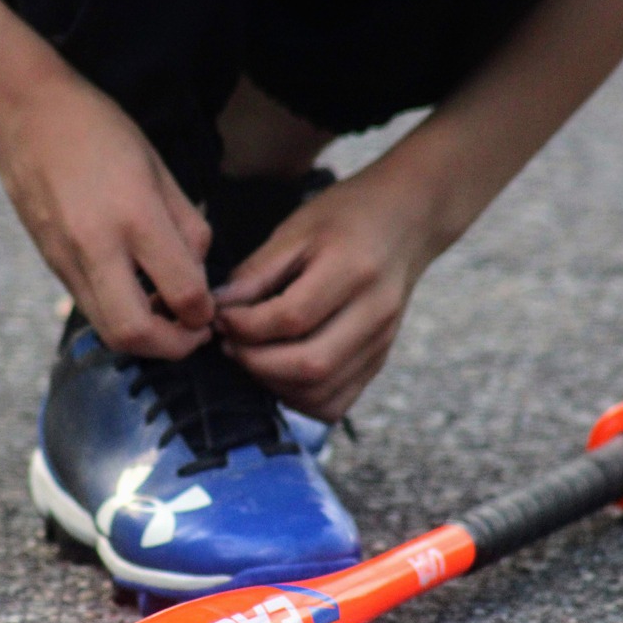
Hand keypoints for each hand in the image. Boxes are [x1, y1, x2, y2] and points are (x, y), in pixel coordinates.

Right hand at [0, 79, 214, 358]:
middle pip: (136, 334)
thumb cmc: (101, 132)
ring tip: (165, 315)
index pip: (184, 293)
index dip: (205, 313)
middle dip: (173, 347)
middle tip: (192, 331)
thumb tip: (199, 277)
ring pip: (109, 332)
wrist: (25, 117)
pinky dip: (120, 318)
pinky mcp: (53, 267)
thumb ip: (187, 227)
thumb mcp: (160, 168)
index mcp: (136, 215)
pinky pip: (92, 310)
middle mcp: (98, 247)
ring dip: (145, 339)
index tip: (211, 308)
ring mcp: (69, 261)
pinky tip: (136, 295)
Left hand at [213, 172, 438, 421]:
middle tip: (229, 344)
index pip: (291, 318)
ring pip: (321, 393)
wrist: (405, 221)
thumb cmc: (344, 219)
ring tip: (250, 357)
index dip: (245, 326)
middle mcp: (375, 312)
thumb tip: (217, 309)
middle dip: (255, 363)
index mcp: (354, 269)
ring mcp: (381, 342)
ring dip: (273, 384)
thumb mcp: (295, 230)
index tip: (220, 317)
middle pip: (310, 365)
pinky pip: (335, 403)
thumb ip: (255, 272)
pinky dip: (298, 399)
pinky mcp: (379, 361)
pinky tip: (278, 372)